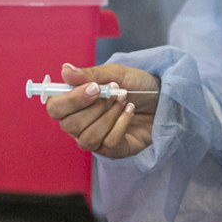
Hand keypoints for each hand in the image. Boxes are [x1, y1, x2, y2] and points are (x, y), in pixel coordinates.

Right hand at [44, 62, 159, 157]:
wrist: (166, 99)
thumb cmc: (139, 86)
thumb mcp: (116, 74)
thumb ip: (90, 74)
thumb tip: (64, 70)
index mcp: (76, 103)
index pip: (55, 108)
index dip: (70, 100)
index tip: (93, 88)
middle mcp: (81, 123)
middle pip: (69, 125)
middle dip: (95, 107)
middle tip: (116, 92)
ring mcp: (96, 139)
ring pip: (88, 137)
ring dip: (109, 116)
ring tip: (125, 100)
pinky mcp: (114, 150)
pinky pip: (108, 143)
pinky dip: (121, 124)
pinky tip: (131, 112)